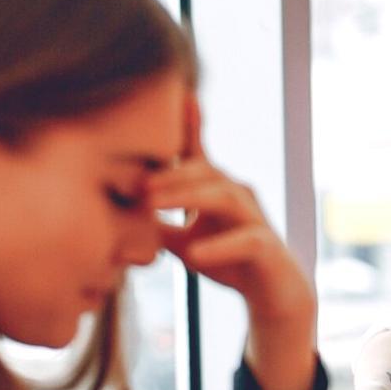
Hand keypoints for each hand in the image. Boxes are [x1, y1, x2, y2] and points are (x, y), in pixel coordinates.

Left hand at [146, 95, 314, 327]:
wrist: (273, 293)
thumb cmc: (229, 261)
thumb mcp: (184, 243)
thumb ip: (158, 227)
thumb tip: (117, 218)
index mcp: (216, 189)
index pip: (198, 155)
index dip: (188, 125)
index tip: (178, 95)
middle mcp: (238, 195)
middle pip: (204, 172)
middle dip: (168, 175)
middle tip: (134, 185)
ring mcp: (254, 218)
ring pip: (223, 196)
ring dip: (186, 198)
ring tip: (153, 207)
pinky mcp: (266, 246)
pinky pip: (245, 240)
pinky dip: (218, 247)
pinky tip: (193, 255)